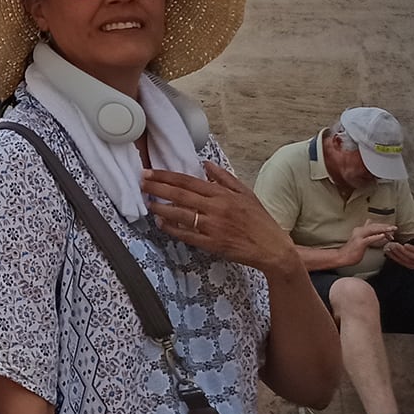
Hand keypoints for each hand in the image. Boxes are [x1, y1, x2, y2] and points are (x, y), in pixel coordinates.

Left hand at [142, 162, 301, 277]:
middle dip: (157, 187)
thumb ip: (225, 178)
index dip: (166, 176)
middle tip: (140, 183)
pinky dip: (172, 228)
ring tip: (148, 203)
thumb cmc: (260, 221)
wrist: (273, 248)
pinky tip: (162, 223)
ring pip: (180, 214)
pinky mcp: (212, 244)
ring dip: (161, 208)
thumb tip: (206, 164)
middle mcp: (217, 208)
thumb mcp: (246, 194)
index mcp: (224, 194)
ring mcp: (213, 227)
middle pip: (180, 195)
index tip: (150, 172)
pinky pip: (187, 235)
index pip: (188, 181)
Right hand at [335, 220, 395, 265]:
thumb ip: (365, 231)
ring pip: (372, 230)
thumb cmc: (351, 250)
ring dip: (383, 229)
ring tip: (391, 229)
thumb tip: (368, 222)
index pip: (373, 225)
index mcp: (360, 230)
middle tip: (394, 228)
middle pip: (374, 226)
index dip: (383, 226)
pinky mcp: (360, 243)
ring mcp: (359, 237)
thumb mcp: (359, 238)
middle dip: (385, 226)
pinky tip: (383, 236)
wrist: (342, 257)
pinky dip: (377, 236)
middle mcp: (359, 231)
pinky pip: (369, 239)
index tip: (391, 228)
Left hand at [386, 228, 413, 268]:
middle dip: (403, 251)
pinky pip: (401, 263)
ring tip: (390, 246)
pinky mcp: (410, 266)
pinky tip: (388, 251)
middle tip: (395, 244)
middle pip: (412, 257)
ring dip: (397, 254)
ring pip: (406, 261)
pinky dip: (394, 257)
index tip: (406, 244)